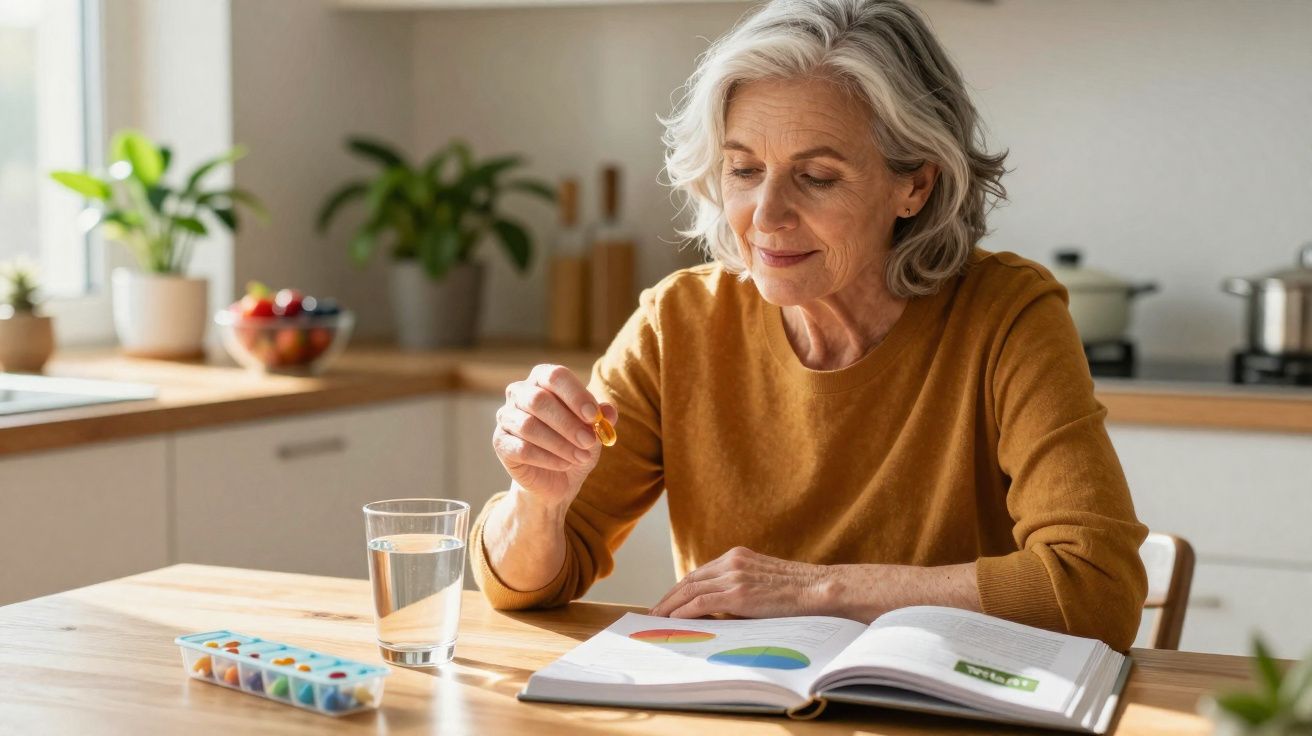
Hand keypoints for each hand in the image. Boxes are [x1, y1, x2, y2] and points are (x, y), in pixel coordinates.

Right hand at [493, 364, 618, 508]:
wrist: (556, 478)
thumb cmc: (575, 444)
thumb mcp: (594, 430)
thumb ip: (602, 417)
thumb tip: (608, 411)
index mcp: (542, 380)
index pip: (555, 376)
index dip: (575, 395)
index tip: (593, 415)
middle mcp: (519, 393)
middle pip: (538, 400)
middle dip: (568, 423)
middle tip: (589, 441)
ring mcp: (506, 417)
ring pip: (528, 426)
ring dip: (560, 444)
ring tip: (582, 456)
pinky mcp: (500, 442)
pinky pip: (521, 449)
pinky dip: (548, 458)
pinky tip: (565, 465)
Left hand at [648, 547, 833, 618]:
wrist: (821, 590)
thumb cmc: (798, 593)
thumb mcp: (764, 583)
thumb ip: (741, 589)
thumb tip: (719, 611)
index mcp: (738, 557)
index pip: (700, 573)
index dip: (680, 589)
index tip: (668, 603)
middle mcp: (732, 562)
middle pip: (690, 579)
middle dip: (669, 598)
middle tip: (654, 614)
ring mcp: (735, 576)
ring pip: (690, 589)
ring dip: (670, 606)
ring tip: (658, 621)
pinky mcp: (739, 593)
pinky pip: (701, 602)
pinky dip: (683, 612)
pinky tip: (674, 622)